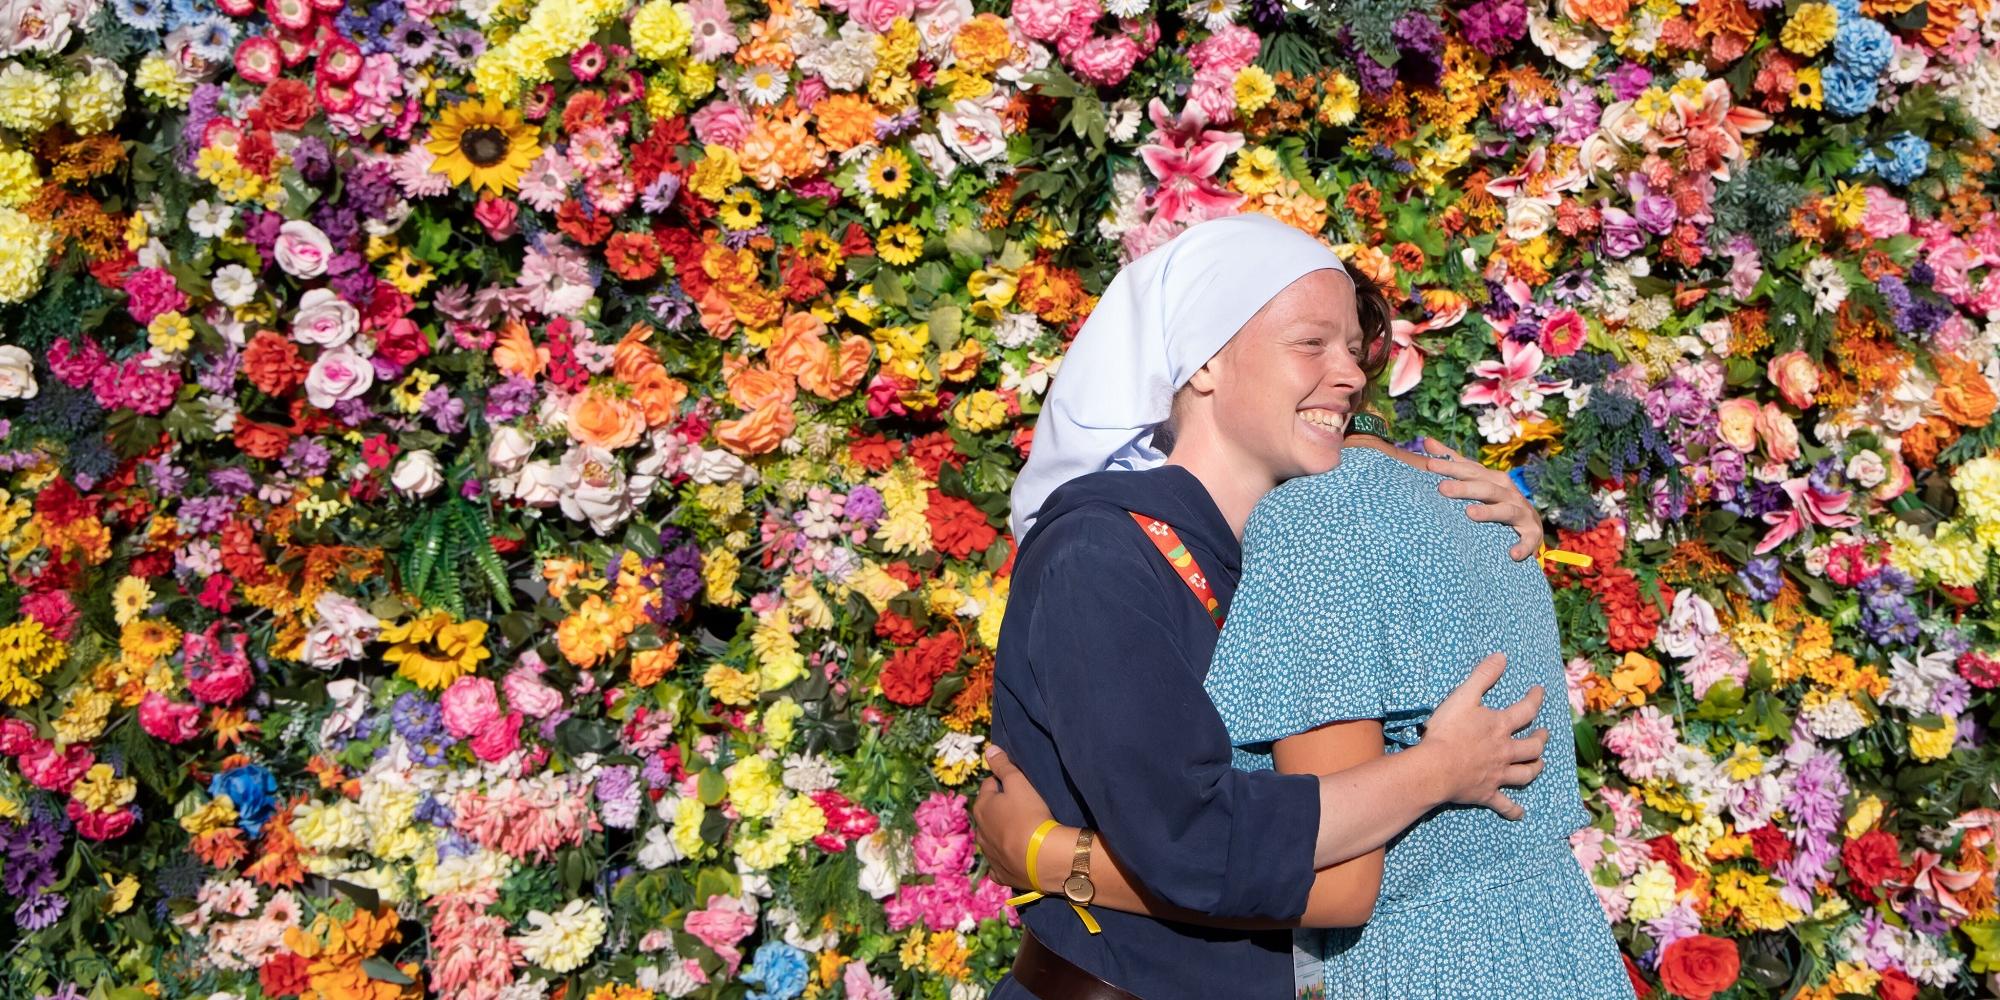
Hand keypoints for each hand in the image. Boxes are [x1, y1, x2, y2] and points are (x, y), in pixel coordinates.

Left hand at [973, 746, 1055, 889]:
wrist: (1042, 857)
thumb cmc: (1030, 815)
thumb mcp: (1019, 783)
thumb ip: (1003, 766)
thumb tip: (989, 750)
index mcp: (982, 807)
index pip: (989, 786)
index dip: (1003, 783)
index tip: (1017, 786)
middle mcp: (979, 831)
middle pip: (988, 813)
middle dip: (999, 809)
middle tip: (1021, 808)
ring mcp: (988, 854)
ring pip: (992, 838)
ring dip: (1002, 833)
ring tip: (1021, 831)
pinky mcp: (1000, 874)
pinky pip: (998, 864)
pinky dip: (1004, 859)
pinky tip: (1015, 858)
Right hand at [1415, 653, 1547, 820]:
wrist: (1435, 768)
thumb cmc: (1447, 731)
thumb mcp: (1463, 696)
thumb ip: (1482, 676)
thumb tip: (1502, 656)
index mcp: (1499, 726)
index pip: (1525, 710)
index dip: (1535, 699)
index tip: (1539, 691)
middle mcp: (1505, 751)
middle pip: (1531, 746)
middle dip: (1540, 738)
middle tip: (1544, 733)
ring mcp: (1498, 774)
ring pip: (1525, 773)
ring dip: (1534, 768)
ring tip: (1539, 764)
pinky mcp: (1487, 793)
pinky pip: (1504, 804)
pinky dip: (1513, 809)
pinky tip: (1520, 813)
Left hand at [1419, 437, 1543, 560]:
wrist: (1529, 524)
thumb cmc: (1496, 500)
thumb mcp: (1477, 480)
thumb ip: (1454, 462)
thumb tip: (1427, 441)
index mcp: (1492, 479)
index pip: (1470, 470)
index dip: (1451, 466)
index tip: (1429, 464)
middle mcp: (1508, 493)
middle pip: (1485, 488)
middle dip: (1464, 488)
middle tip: (1442, 488)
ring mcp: (1521, 512)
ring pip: (1505, 510)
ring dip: (1489, 512)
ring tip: (1470, 513)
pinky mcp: (1532, 533)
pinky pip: (1528, 539)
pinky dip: (1523, 546)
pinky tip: (1512, 554)